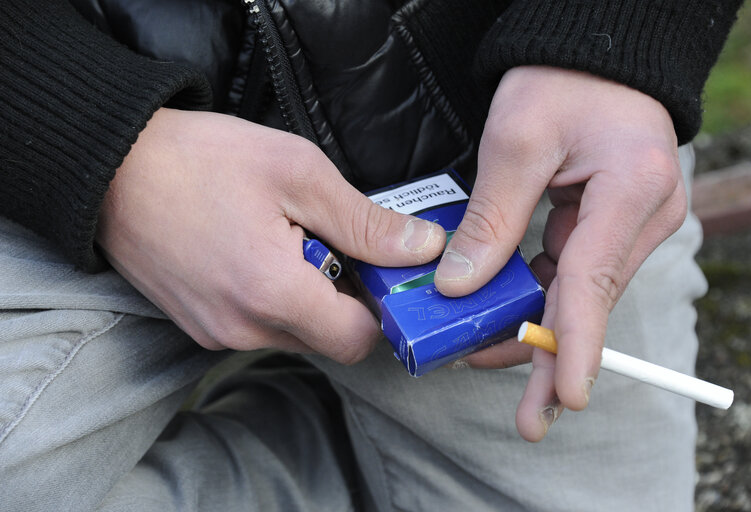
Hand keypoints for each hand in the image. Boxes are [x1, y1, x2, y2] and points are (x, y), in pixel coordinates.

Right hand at [96, 108, 444, 362]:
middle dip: (344, 299)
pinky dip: (273, 298)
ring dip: (308, 297)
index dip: (380, 307)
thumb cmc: (201, 159)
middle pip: (327, 338)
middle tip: (334, 241)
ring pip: (293, 334)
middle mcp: (243, 329)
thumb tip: (422, 249)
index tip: (379, 268)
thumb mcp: (297, 173)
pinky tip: (259, 251)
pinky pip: (257, 326)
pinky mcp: (197, 325)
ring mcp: (216, 332)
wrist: (111, 165)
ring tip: (290, 239)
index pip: (358, 340)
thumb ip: (364, 223)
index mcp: (273, 294)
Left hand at [433, 66, 686, 440]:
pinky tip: (503, 321)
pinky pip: (573, 274)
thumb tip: (460, 289)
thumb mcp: (516, 141)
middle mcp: (643, 215)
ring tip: (486, 360)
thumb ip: (492, 220)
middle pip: (591, 301)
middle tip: (531, 419)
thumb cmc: (557, 81)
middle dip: (553, 357)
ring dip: (537, 330)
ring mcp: (629, 224)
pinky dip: (538, 299)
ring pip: (580, 294)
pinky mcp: (608, 226)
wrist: (587, 58)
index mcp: (632, 187)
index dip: (576, 342)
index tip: (566, 395)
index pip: (596, 279)